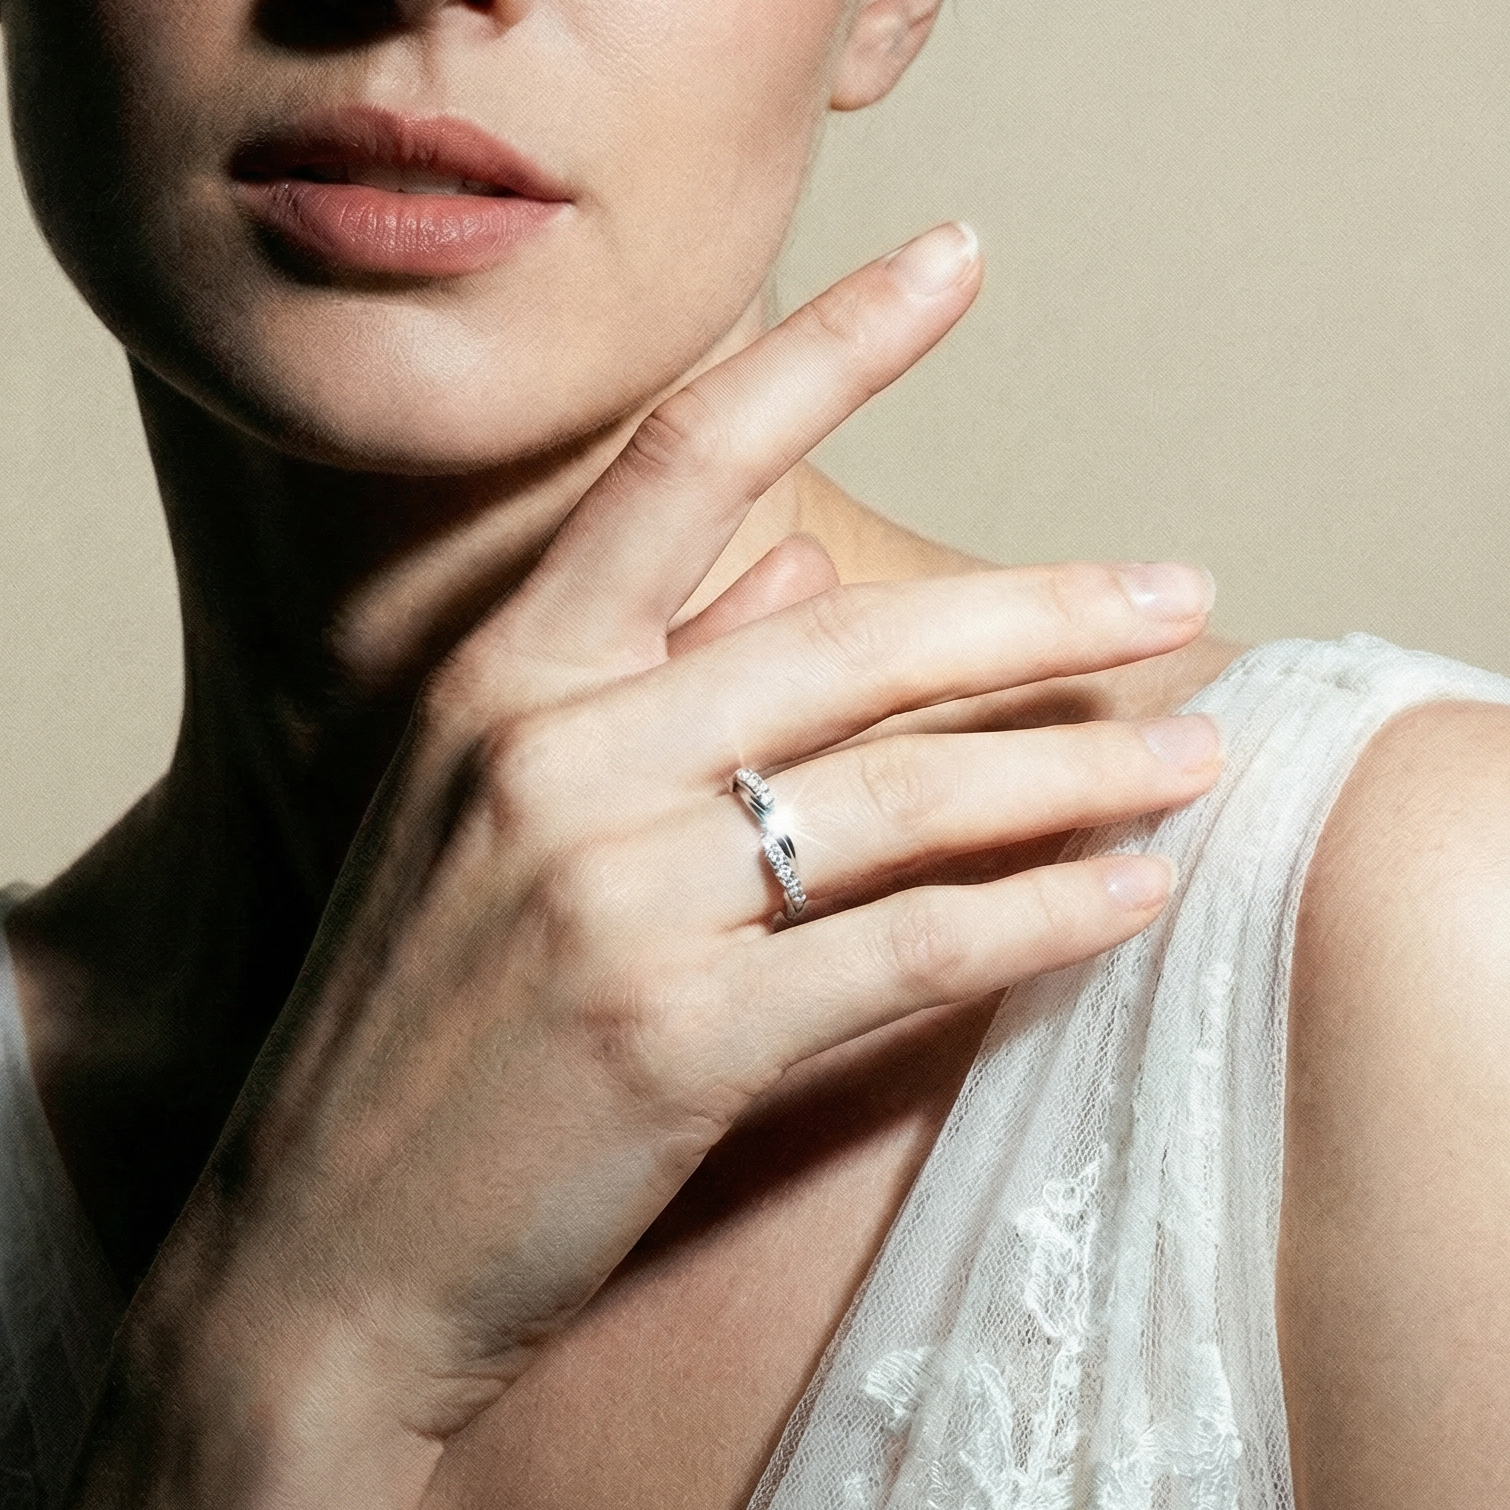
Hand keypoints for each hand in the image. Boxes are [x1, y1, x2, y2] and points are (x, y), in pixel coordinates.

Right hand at [61, 226, 1219, 1509]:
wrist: (316, 1255)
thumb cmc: (412, 1021)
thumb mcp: (491, 811)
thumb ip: (645, 663)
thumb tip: (801, 554)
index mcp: (503, 673)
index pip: (686, 455)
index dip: (833, 342)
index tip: (958, 255)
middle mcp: (553, 754)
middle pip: (852, 639)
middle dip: (1041, 612)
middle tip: (1181, 591)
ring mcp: (610, 896)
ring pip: (902, 796)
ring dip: (1074, 773)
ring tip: (1192, 754)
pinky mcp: (672, 1040)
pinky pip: (904, 953)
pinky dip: (1035, 923)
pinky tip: (1131, 902)